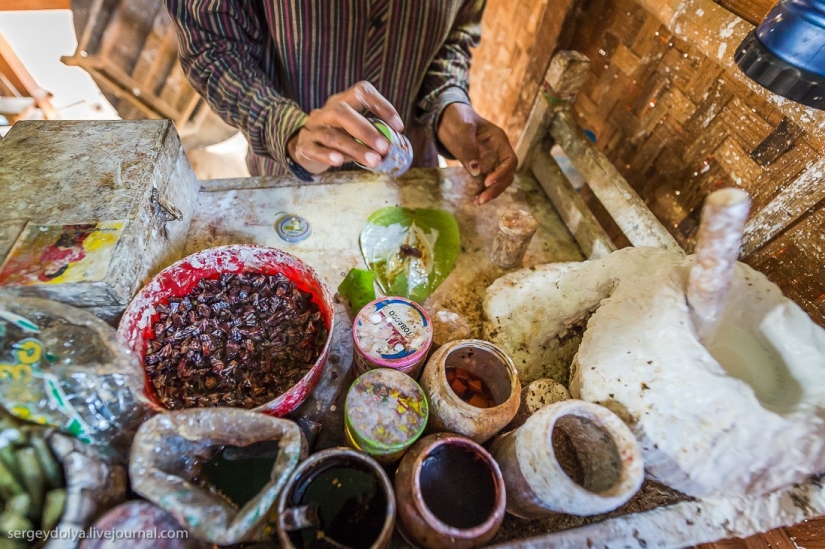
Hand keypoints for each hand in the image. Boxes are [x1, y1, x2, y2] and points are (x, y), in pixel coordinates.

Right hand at [287, 81, 403, 173]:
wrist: (303, 148)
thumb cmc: (336, 138)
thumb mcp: (351, 131)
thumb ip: (369, 135)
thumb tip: (394, 147)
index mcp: (341, 102)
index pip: (361, 92)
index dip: (382, 105)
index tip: (398, 126)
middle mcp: (325, 112)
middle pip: (342, 113)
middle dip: (366, 131)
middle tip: (384, 148)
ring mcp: (313, 129)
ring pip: (332, 136)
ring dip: (355, 148)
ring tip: (374, 161)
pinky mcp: (304, 146)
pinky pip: (315, 150)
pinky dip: (327, 155)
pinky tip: (340, 161)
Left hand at [437, 103, 516, 204]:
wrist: (446, 118)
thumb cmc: (457, 118)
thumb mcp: (462, 128)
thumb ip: (468, 148)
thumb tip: (476, 171)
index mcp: (499, 140)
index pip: (510, 160)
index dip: (502, 173)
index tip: (487, 181)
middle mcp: (497, 153)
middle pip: (507, 175)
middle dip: (497, 188)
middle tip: (482, 199)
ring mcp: (489, 161)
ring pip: (497, 182)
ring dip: (490, 193)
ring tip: (477, 202)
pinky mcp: (479, 168)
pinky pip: (484, 183)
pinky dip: (481, 192)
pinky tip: (474, 200)